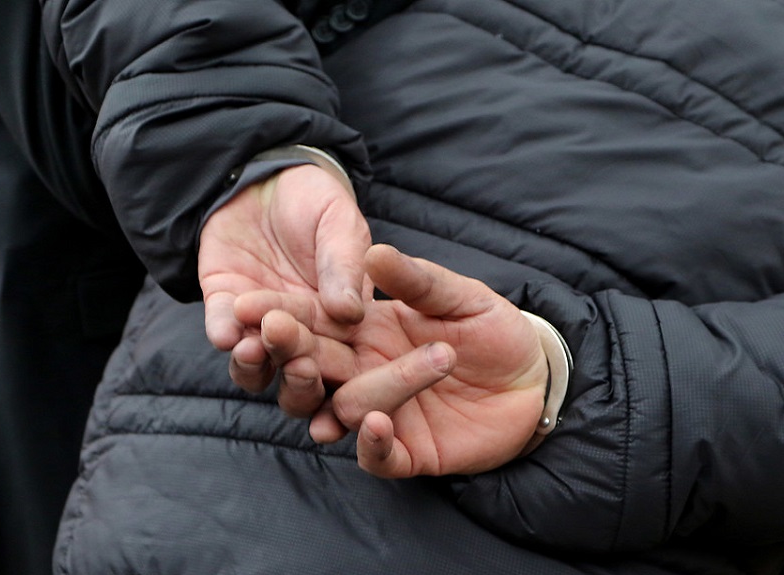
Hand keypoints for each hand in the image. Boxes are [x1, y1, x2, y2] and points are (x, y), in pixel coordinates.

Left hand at [198, 164, 370, 390]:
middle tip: (294, 364)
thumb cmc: (316, 201)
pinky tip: (226, 333)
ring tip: (253, 350)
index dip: (336, 371)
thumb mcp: (340, 225)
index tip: (328, 367)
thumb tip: (351, 313)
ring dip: (254, 365)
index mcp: (343, 323)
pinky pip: (222, 329)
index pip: (342, 358)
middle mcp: (303, 334)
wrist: (266, 176)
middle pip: (300, 374)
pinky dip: (223, 334)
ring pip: (257, 365)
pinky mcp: (224, 306)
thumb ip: (345, 266)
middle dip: (296, 377)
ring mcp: (260, 324)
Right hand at [237, 244, 548, 476]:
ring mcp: (383, 414)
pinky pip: (378, 455)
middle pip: (312, 368)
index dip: (280, 314)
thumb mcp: (458, 296)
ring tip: (309, 369)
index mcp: (365, 332)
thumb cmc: (494, 329)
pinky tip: (372, 422)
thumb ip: (416, 280)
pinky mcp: (408, 452)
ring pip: (339, 409)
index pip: (313, 323)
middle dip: (286, 350)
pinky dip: (371, 443)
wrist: (536, 380)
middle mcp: (363, 374)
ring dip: (323, 394)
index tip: (247, 302)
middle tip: (267, 334)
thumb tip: (373, 253)